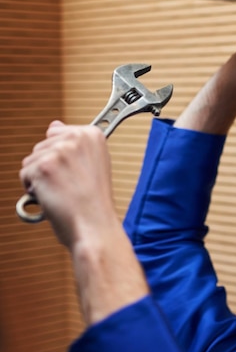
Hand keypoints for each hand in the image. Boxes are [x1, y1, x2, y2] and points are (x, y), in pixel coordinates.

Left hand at [19, 121, 116, 248]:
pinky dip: (34, 190)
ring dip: (41, 179)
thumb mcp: (92, 165)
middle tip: (72, 185)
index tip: (78, 172)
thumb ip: (73, 144)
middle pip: (43, 146)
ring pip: (31, 160)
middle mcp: (77, 138)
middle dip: (50, 167)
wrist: (94, 226)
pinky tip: (53, 197)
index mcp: (93, 135)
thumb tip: (54, 125)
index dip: (64, 156)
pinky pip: (24, 175)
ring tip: (63, 192)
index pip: (59, 133)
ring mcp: (59, 151)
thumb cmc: (94, 203)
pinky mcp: (42, 166)